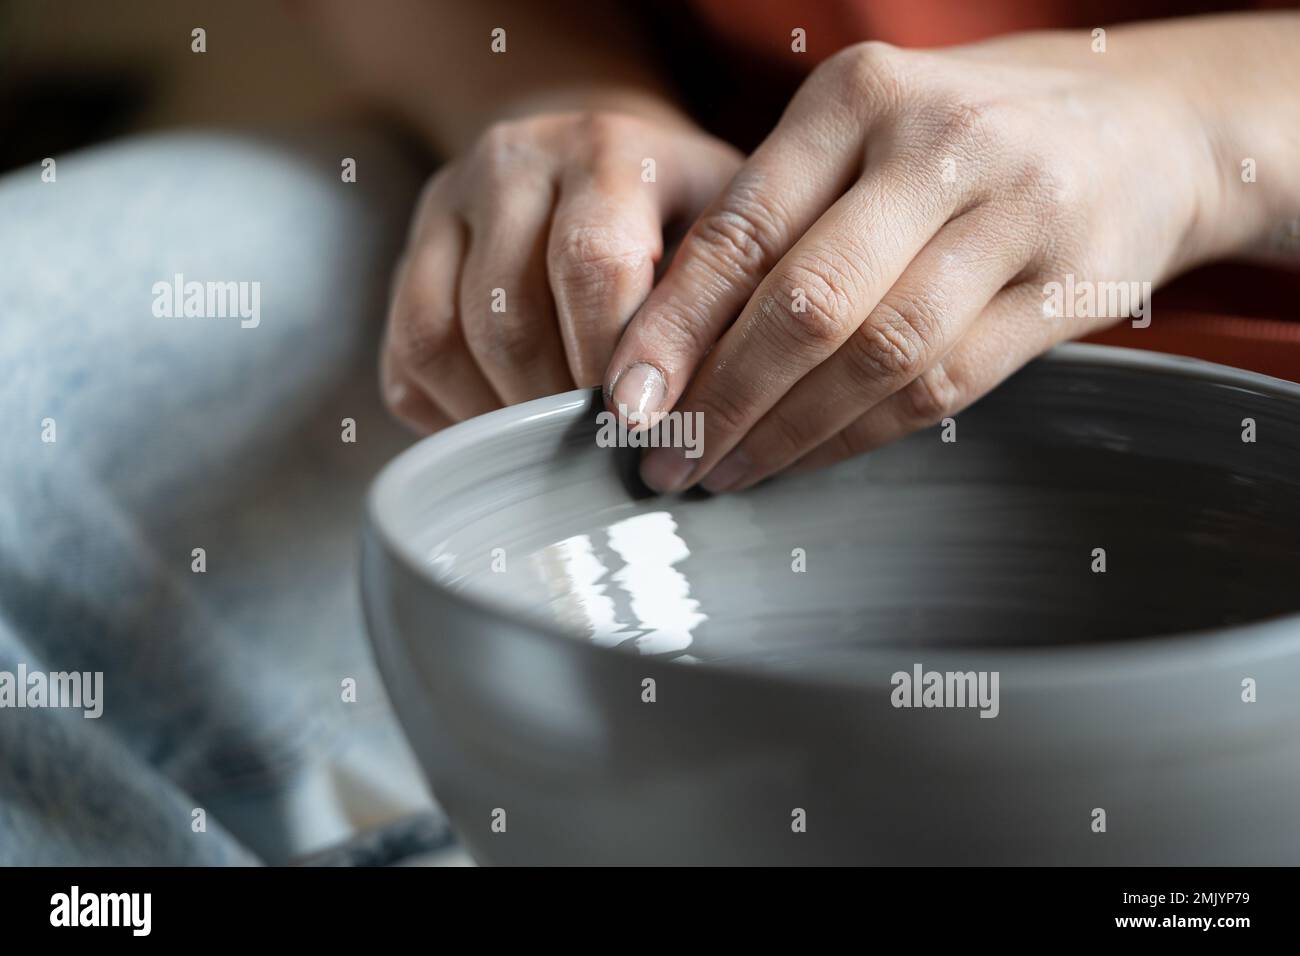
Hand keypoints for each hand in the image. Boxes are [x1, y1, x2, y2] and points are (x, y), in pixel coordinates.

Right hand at [382, 110, 740, 431]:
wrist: (599, 157)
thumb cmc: (684, 212)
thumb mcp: (728, 231)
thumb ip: (720, 304)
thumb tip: (704, 413)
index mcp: (604, 150)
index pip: (592, 263)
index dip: (611, 359)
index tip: (638, 429)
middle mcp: (511, 164)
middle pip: (507, 314)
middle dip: (553, 405)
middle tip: (600, 456)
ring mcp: (446, 207)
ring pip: (440, 338)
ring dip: (497, 416)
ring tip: (553, 452)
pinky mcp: (409, 256)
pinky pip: (406, 357)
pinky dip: (452, 414)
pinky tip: (508, 432)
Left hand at [604, 33, 1224, 491]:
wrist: (1146, 126)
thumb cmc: (962, 137)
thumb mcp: (864, 133)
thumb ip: (779, 215)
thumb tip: (664, 343)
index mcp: (860, 95)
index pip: (743, 227)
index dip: (674, 327)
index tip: (624, 402)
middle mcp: (937, 144)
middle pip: (805, 302)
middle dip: (721, 398)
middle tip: (665, 459)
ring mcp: (1015, 214)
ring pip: (875, 356)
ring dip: (786, 432)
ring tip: (723, 471)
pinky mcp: (1066, 290)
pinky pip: (941, 389)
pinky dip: (858, 437)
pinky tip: (805, 460)